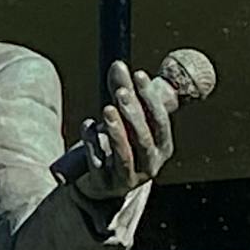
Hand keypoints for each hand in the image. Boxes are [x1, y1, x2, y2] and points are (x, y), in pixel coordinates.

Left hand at [74, 60, 173, 199]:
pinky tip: (87, 125)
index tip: (138, 74)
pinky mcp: (105, 185)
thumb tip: (118, 64)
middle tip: (120, 92)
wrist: (101, 183)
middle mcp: (150, 165)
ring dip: (117, 131)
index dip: (150, 97)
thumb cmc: (118, 146)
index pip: (160, 121)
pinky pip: (99, 164)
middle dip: (133, 114)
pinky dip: (92, 144)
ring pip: (126, 155)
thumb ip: (121, 92)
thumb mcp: (123, 119)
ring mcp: (128, 178)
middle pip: (145, 139)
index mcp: (162, 147)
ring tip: (106, 109)